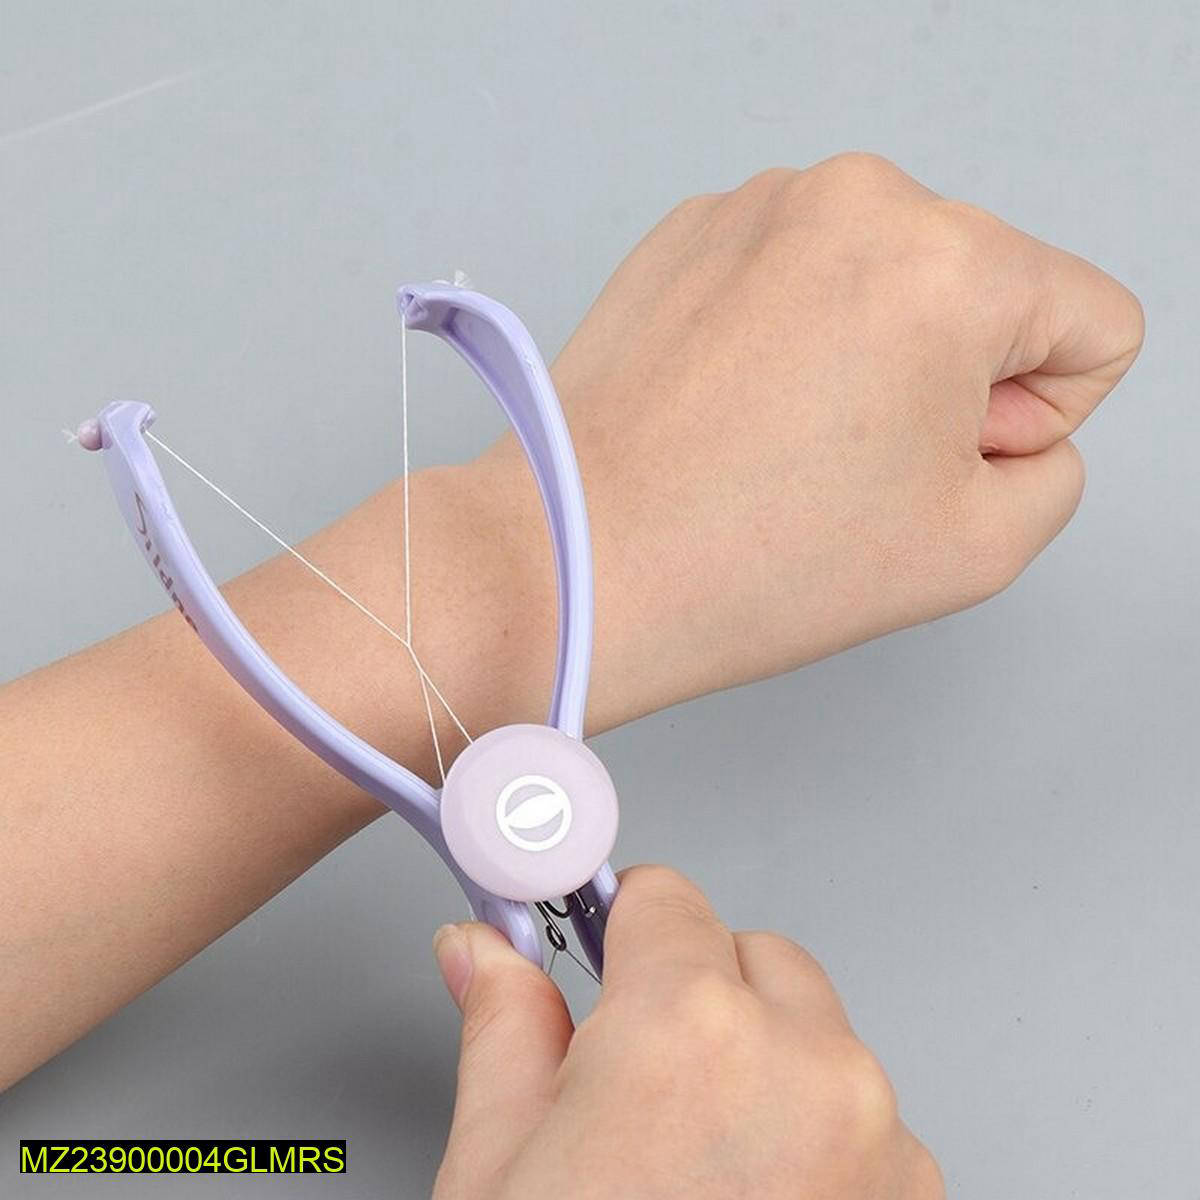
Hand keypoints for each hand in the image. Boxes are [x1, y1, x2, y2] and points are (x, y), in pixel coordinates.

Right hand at [431, 865, 942, 1198]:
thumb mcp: (497, 1173)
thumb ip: (502, 1029)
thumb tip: (479, 954)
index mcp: (686, 1029)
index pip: (666, 897)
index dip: (622, 926)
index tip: (606, 950)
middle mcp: (804, 1065)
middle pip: (751, 956)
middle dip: (694, 990)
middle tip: (636, 1075)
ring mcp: (878, 1139)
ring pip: (815, 1034)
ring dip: (760, 1063)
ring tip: (693, 1164)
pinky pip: (866, 1117)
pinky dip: (815, 1135)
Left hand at [472, 153, 1143, 723]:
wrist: (580, 559)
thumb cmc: (754, 564)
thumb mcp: (976, 549)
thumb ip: (1054, 470)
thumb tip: (1015, 420)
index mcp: (950, 262)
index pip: (1090, 324)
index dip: (1041, 418)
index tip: (935, 466)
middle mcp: (857, 199)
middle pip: (986, 291)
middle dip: (950, 380)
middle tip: (850, 464)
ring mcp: (759, 204)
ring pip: (888, 278)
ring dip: (868, 353)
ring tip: (781, 440)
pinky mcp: (689, 232)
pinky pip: (797, 274)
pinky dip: (789, 335)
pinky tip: (735, 410)